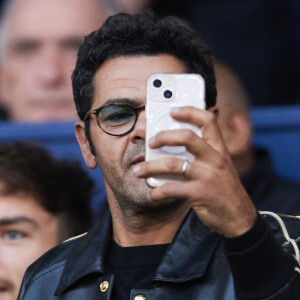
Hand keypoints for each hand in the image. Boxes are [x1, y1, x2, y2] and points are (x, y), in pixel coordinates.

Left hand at [134, 106, 256, 237]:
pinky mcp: (200, 193)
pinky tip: (153, 194)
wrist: (239, 217)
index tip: (172, 111)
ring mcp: (207, 176)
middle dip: (163, 137)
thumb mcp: (222, 165)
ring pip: (173, 164)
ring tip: (138, 170)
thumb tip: (184, 138)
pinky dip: (157, 192)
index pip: (208, 120)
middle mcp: (215, 159)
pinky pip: (171, 189)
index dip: (189, 112)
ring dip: (150, 166)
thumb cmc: (225, 189)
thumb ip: (207, 151)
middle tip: (151, 142)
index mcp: (219, 149)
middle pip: (186, 137)